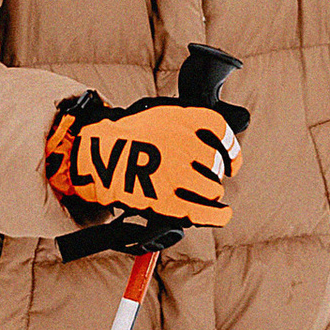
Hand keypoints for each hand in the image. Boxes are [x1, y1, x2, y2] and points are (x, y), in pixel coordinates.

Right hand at [46, 93, 244, 226]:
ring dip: (209, 192)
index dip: (231, 150)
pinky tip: (223, 213)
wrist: (98, 154)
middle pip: (216, 164)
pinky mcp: (168, 200)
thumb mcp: (162, 114)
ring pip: (212, 188)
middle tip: (200, 177)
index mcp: (183, 118)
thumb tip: (225, 138)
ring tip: (197, 193)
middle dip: (212, 173)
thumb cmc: (130, 136)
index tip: (231, 161)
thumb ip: (191, 124)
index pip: (222, 132)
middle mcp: (184, 144)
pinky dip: (219, 214)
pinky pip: (206, 211)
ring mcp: (177, 173)